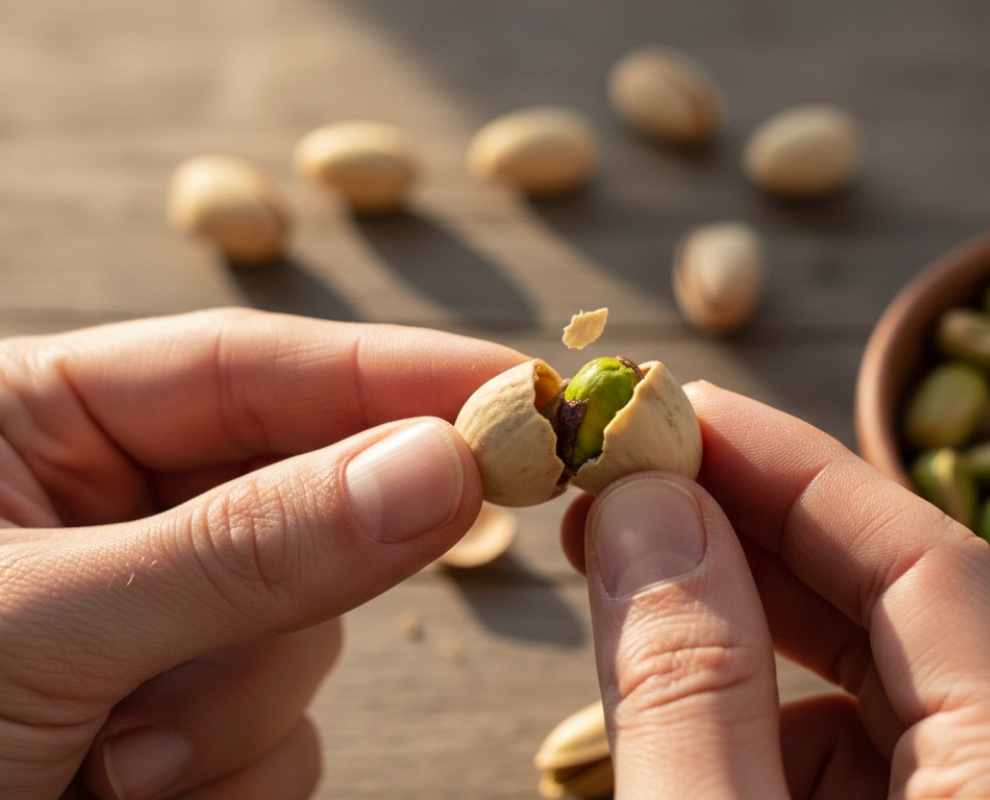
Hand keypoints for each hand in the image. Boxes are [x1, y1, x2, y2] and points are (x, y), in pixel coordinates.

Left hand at [0, 308, 523, 798]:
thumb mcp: (37, 625)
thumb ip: (247, 544)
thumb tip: (437, 465)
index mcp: (34, 427)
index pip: (251, 366)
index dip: (390, 369)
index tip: (517, 387)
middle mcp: (107, 515)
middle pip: (305, 495)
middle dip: (333, 552)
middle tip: (470, 514)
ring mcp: (156, 621)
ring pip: (306, 628)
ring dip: (239, 702)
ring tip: (116, 765)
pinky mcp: (180, 720)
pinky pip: (285, 729)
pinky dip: (232, 772)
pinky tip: (122, 794)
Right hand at [562, 381, 989, 798]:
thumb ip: (693, 693)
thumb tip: (649, 510)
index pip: (930, 565)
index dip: (797, 467)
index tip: (677, 416)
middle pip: (901, 611)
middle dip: (751, 533)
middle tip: (627, 488)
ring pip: (863, 691)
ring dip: (735, 626)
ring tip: (620, 584)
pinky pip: (843, 766)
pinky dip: (746, 722)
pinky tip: (668, 717)